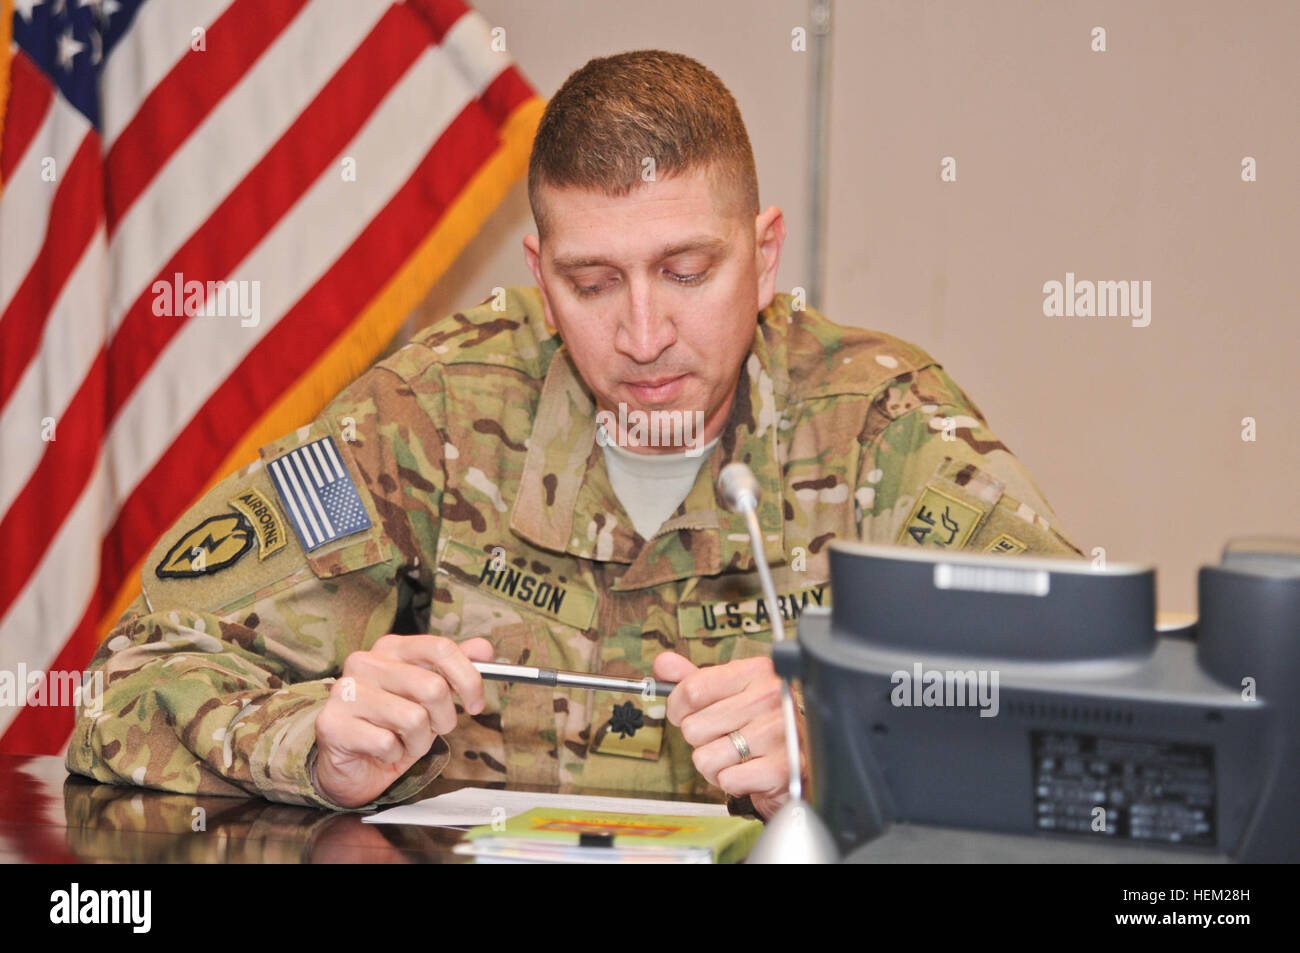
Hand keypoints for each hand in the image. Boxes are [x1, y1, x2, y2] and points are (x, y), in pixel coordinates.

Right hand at [313, 634, 493, 808]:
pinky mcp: (333, 723)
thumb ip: (454, 668)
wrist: (351, 765)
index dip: (468, 677)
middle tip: (433, 730)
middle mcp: (365, 662)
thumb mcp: (429, 696)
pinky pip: (387, 744)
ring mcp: (346, 692)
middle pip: (433, 687)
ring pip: (414, 719)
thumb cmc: (392, 726)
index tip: (477, 704)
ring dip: (419, 742)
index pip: (440, 647)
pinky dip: (394, 756)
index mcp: (391, 648)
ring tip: (403, 742)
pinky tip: (381, 752)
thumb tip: (483, 649)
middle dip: (443, 719)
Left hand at [653, 651, 803, 818]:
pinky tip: (748, 771)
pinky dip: (731, 782)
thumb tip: (663, 664)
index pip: (692, 689)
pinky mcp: (782, 767)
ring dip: (714, 764)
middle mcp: (770, 696)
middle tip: (725, 738)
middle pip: (693, 727)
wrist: (797, 763)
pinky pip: (726, 779)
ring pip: (705, 757)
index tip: (683, 715)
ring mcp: (778, 731)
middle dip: (701, 740)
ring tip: (736, 756)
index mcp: (755, 671)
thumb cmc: (757, 725)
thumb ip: (693, 679)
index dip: (677, 708)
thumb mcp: (727, 693)